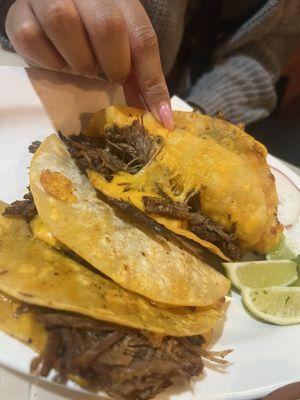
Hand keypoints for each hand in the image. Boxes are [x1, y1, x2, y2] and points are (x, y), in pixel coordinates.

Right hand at [5, 0, 172, 129]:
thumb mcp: (122, 50)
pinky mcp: (19, 15)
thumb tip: (159, 118)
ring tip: (81, 66)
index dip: (153, 83)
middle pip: (106, 26)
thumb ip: (140, 77)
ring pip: (63, 23)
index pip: (143, 39)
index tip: (160, 119)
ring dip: (79, 62)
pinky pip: (32, 40)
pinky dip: (49, 62)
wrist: (51, 12)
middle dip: (113, 65)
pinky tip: (57, 62)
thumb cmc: (92, 37)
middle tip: (109, 75)